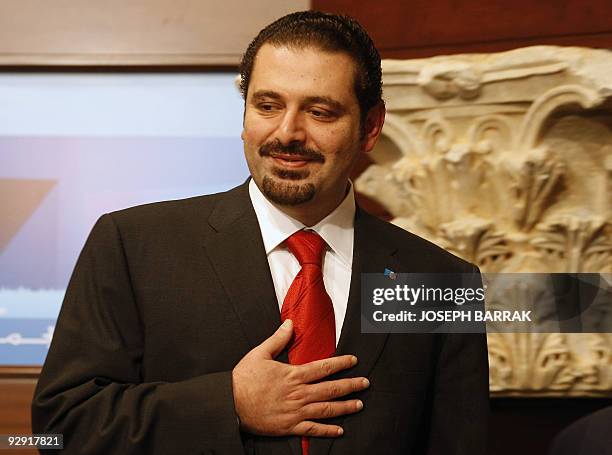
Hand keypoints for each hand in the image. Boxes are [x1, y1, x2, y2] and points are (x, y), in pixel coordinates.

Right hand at [232, 319, 368, 436]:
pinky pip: (312, 430)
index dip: (341, 363)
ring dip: (345, 407)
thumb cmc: (243, 378)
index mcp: (293, 375)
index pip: (323, 367)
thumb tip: (290, 323)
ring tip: (359, 404)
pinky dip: (327, 431)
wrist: (230, 403)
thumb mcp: (260, 353)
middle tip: (365, 383)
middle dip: (350, 385)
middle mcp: (298, 394)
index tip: (354, 360)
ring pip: (326, 409)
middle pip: (331, 389)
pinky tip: (339, 430)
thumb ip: (278, 339)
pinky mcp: (289, 427)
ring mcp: (295, 412)